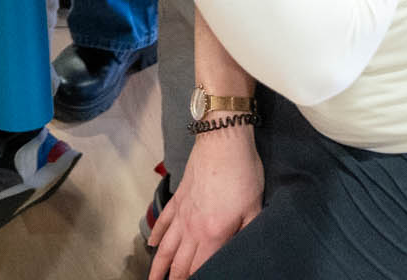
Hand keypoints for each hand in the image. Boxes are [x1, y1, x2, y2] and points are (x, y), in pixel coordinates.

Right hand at [150, 124, 263, 278]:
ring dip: (158, 266)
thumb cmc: (243, 172)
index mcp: (214, 233)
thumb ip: (247, 234)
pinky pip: (163, 221)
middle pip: (179, 262)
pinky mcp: (178, 197)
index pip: (199, 268)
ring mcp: (182, 212)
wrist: (223, 139)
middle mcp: (193, 227)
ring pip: (165, 246)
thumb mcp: (255, 207)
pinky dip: (156, 234)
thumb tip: (242, 252)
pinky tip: (151, 244)